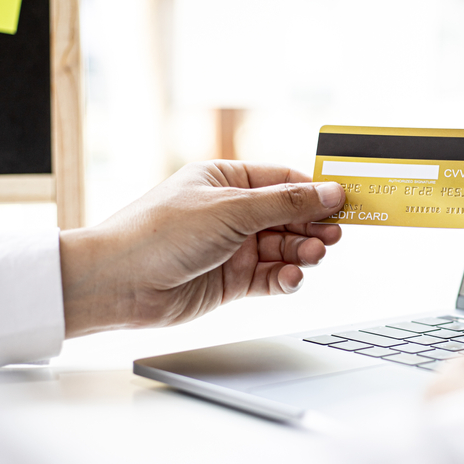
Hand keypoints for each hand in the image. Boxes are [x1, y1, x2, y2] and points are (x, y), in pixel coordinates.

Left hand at [59, 161, 345, 336]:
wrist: (119, 283)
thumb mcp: (231, 209)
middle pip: (288, 216)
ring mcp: (232, 247)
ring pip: (284, 248)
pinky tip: (292, 277)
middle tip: (333, 235)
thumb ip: (286, 202)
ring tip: (312, 257)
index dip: (315, 192)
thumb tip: (330, 191)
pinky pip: (271, 276)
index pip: (283, 181)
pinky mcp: (231, 280)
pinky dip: (286, 277)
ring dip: (302, 253)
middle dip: (312, 225)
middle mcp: (231, 212)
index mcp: (226, 180)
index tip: (345, 202)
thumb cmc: (159, 234)